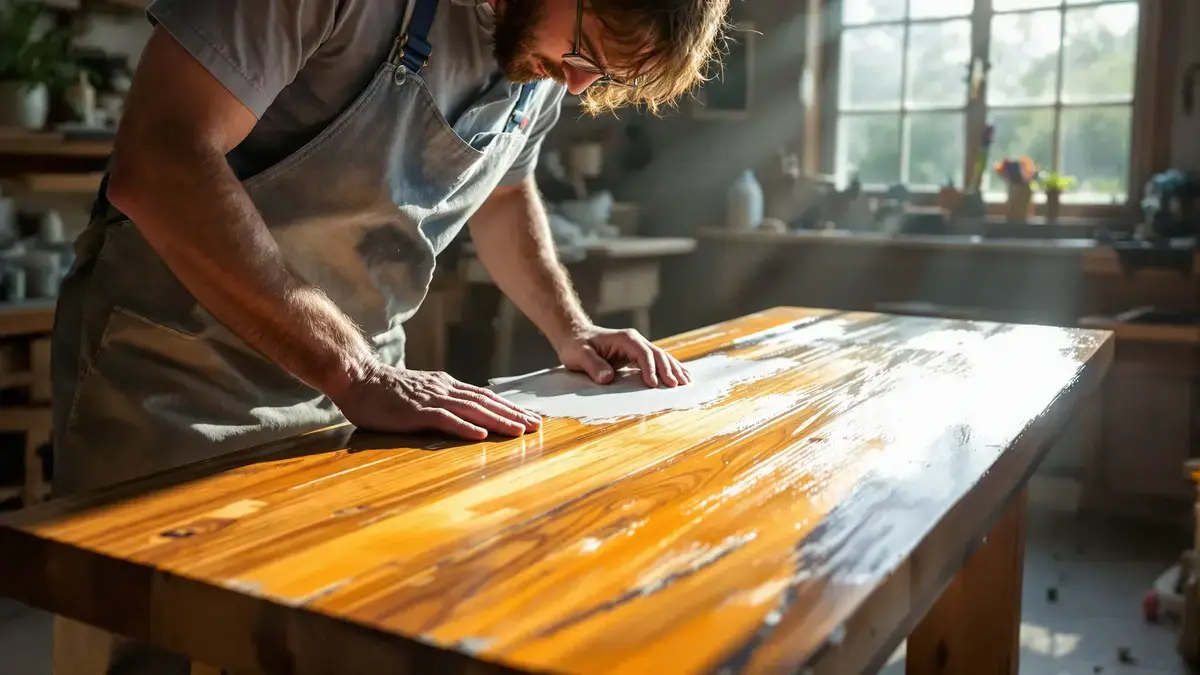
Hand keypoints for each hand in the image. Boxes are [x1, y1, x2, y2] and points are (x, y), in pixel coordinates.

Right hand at [332, 362, 541, 440]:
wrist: (356, 377)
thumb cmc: (383, 391)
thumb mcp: (419, 393)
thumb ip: (440, 401)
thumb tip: (462, 414)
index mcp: (446, 386)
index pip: (484, 396)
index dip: (508, 407)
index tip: (529, 417)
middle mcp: (444, 389)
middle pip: (485, 402)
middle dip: (513, 414)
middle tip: (536, 425)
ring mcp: (430, 399)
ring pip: (471, 409)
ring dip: (498, 420)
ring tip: (519, 431)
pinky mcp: (415, 411)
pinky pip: (444, 419)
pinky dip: (464, 427)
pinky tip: (481, 434)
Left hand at [555, 324, 691, 387]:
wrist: (574, 336)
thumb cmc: (576, 345)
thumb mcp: (579, 355)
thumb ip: (593, 365)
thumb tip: (608, 378)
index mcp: (625, 339)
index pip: (643, 353)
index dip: (650, 369)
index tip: (654, 385)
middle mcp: (634, 340)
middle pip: (657, 354)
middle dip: (669, 369)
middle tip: (678, 386)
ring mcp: (637, 346)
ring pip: (661, 356)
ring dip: (674, 369)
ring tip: (686, 382)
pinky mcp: (636, 354)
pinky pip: (656, 361)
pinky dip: (669, 368)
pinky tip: (680, 376)